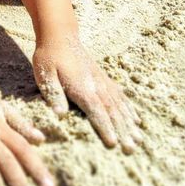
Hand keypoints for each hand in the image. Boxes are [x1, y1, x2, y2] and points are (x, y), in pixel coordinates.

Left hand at [33, 35, 142, 151]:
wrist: (60, 36)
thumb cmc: (49, 57)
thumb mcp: (45, 74)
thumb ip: (53, 94)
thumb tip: (59, 115)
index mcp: (81, 87)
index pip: (96, 111)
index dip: (104, 128)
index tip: (113, 144)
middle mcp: (96, 86)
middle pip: (112, 111)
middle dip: (122, 131)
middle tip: (131, 149)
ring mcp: (102, 82)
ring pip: (119, 105)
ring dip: (129, 123)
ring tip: (139, 139)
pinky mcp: (104, 79)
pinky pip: (120, 96)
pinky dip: (129, 109)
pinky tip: (136, 120)